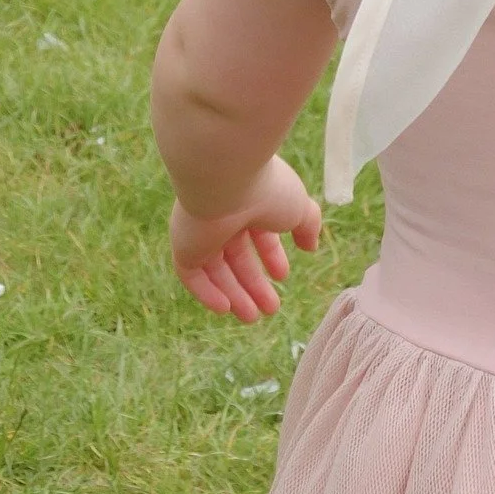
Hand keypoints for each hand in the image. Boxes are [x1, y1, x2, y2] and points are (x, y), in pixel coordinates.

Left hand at [169, 156, 321, 322]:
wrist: (228, 176)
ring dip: (235, 294)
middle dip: (254, 284)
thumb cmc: (268, 187)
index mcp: (249, 200)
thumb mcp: (298, 206)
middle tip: (271, 309)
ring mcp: (201, 231)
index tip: (284, 275)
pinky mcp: (184, 245)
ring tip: (253, 317)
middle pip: (237, 257)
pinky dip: (208, 293)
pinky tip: (226, 308)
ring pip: (217, 270)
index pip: (258, 233)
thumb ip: (307, 224)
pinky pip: (192, 276)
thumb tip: (310, 246)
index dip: (271, 255)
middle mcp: (223, 215)